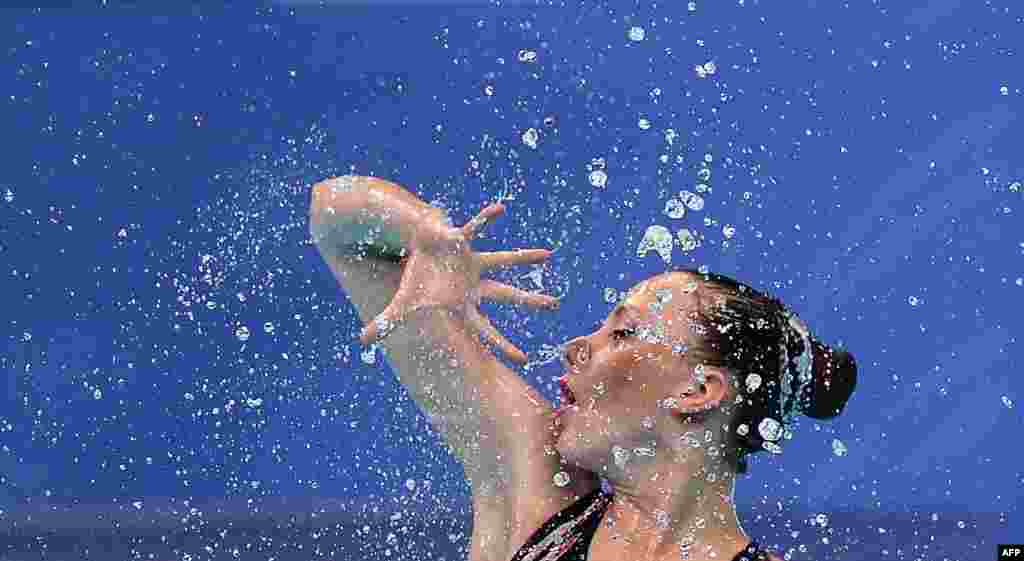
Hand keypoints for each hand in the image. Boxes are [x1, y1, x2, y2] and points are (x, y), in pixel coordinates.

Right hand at [356, 202, 557, 364]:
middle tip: (555, 305)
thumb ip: (386, 325)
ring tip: (547, 255)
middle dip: (529, 301)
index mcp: (463, 304)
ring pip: (503, 260)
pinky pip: (475, 227)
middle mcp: (474, 284)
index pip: (486, 330)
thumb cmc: (414, 284)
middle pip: (507, 295)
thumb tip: (362, 343)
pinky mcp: (461, 241)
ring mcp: (472, 262)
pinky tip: (500, 208)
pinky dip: (486, 218)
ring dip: (524, 257)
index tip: (523, 360)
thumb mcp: (400, 307)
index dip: (503, 345)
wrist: (412, 256)